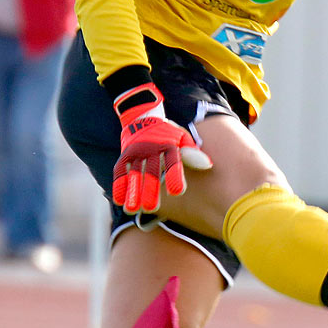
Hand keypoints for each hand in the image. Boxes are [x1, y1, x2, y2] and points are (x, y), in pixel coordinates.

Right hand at [112, 83, 211, 213]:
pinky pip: (120, 170)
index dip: (174, 175)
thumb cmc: (169, 134)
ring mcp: (137, 151)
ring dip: (133, 191)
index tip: (176, 191)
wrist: (144, 117)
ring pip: (134, 173)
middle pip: (151, 170)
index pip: (173, 161)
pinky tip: (119, 200)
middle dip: (150, 189)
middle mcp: (151, 148)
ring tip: (132, 209)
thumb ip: (192, 152)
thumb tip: (208, 165)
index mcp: (169, 145)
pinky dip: (119, 185)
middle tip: (151, 207)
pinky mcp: (125, 155)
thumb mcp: (182, 138)